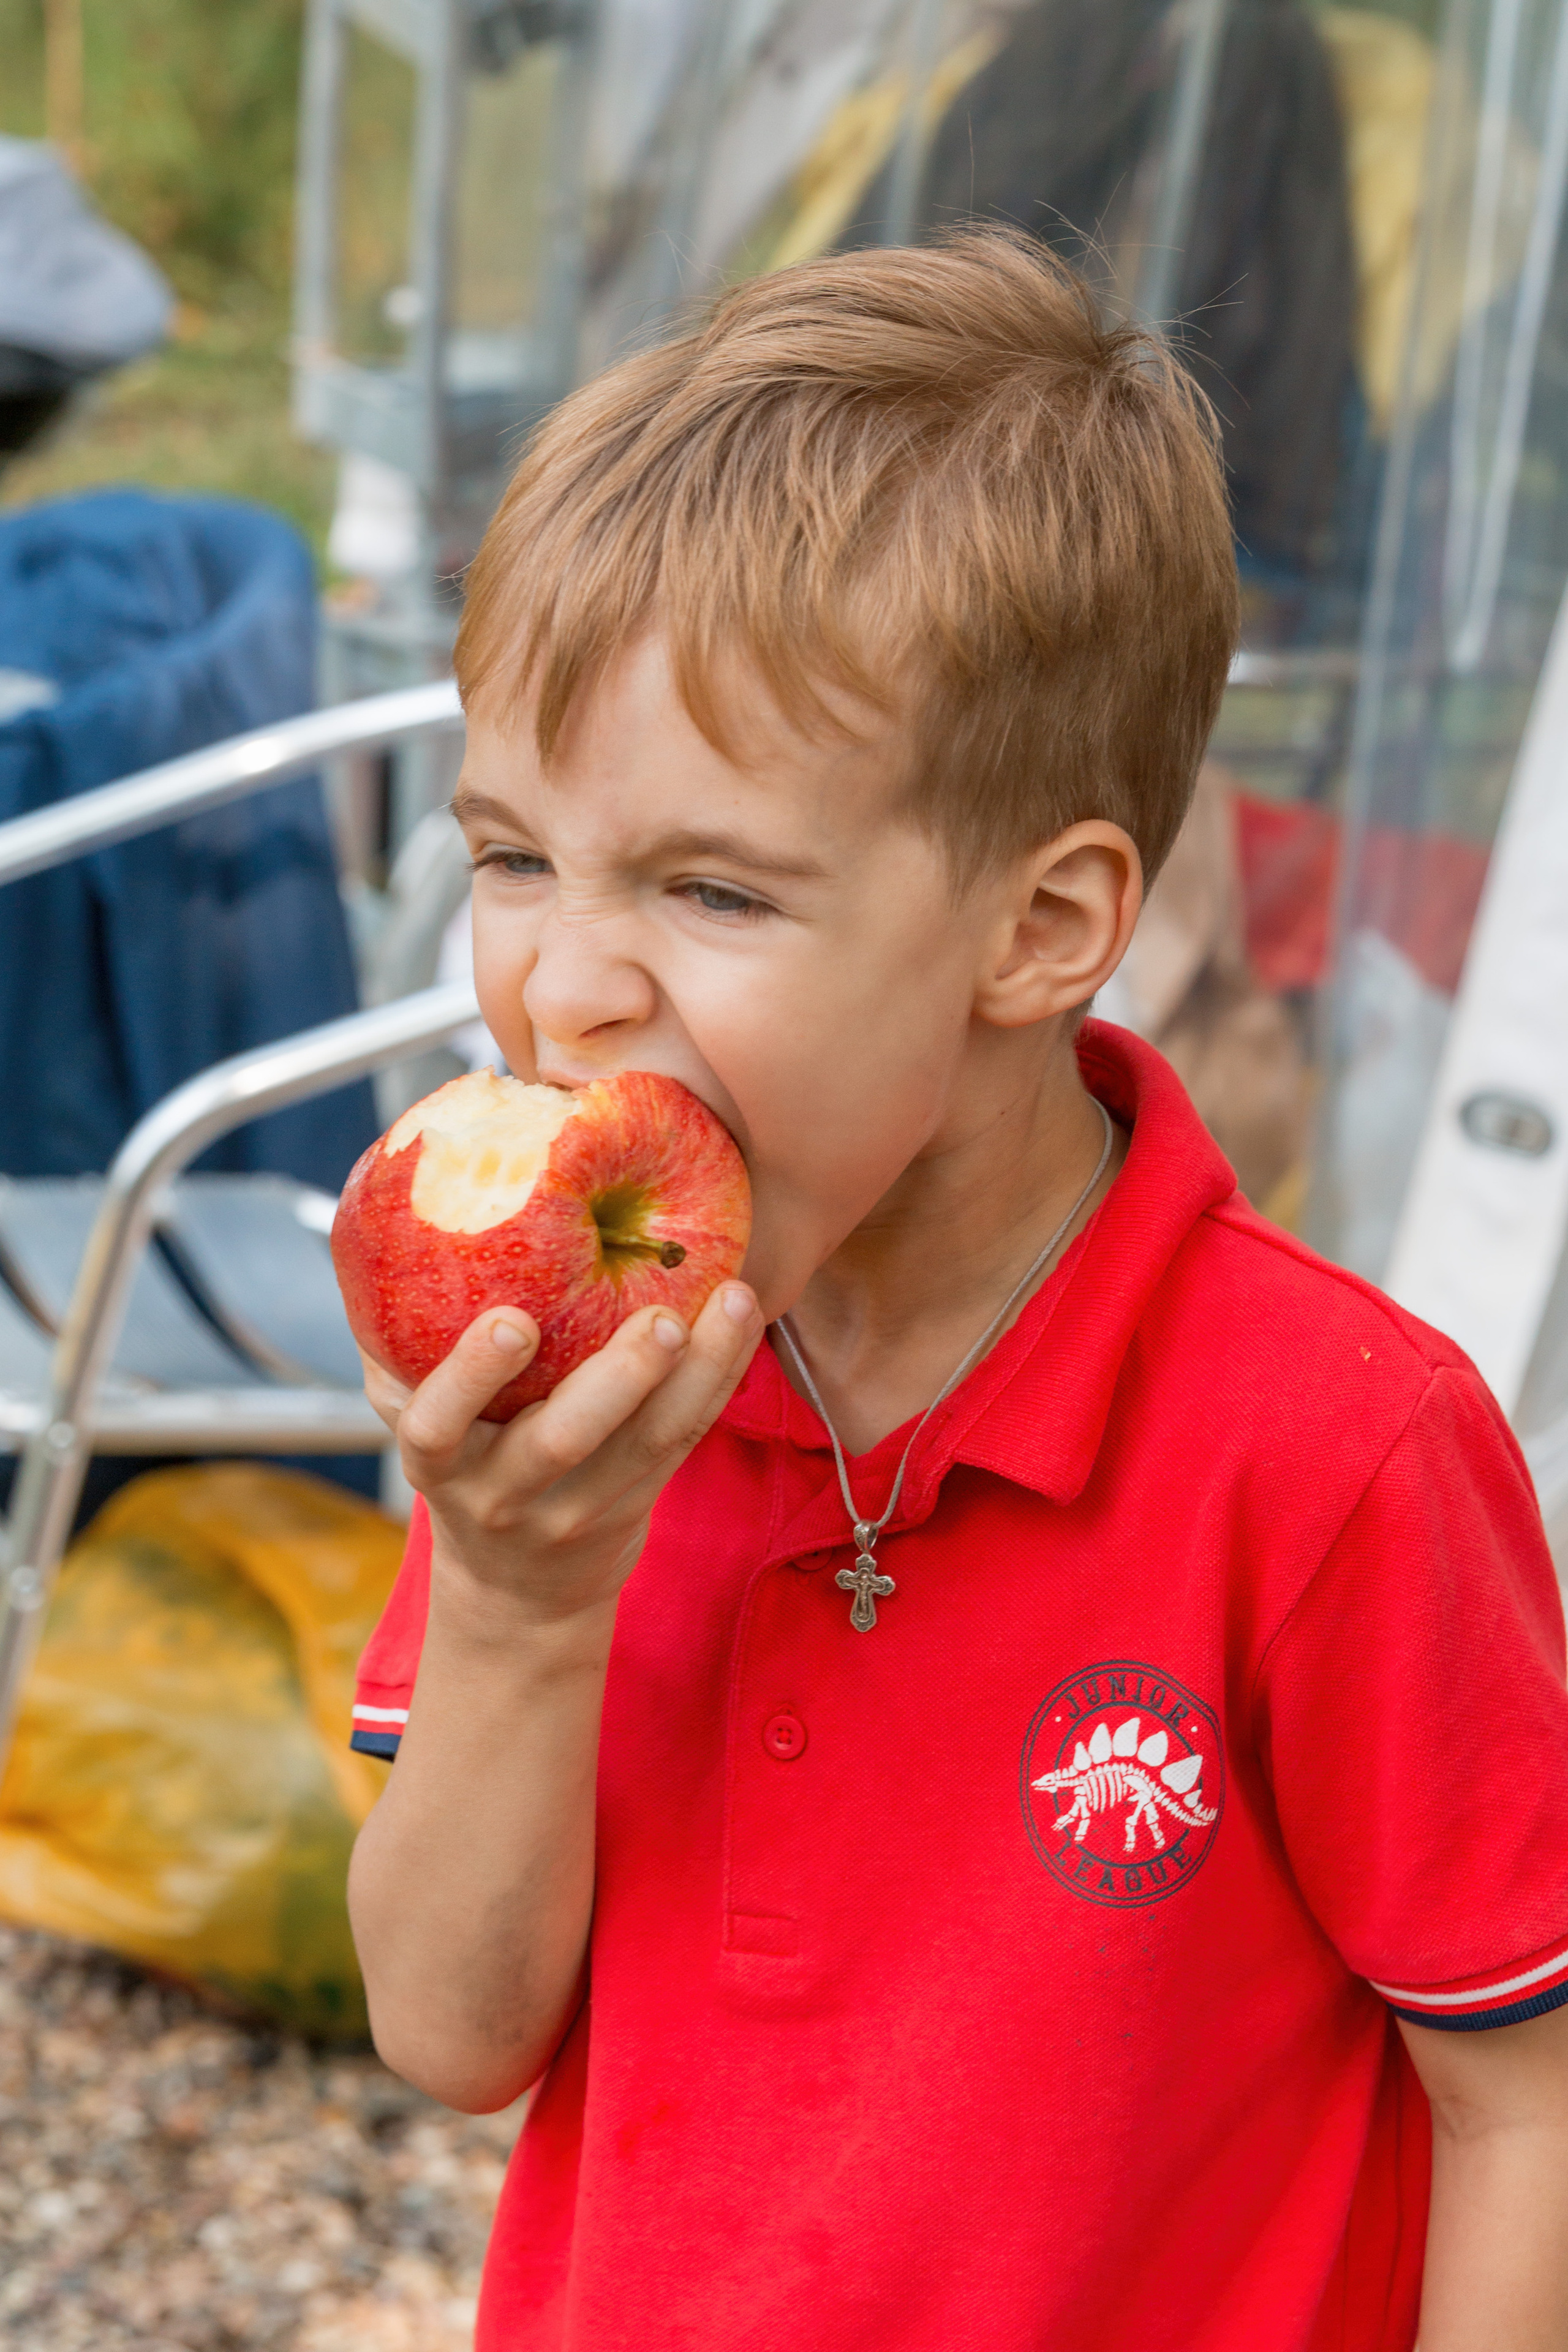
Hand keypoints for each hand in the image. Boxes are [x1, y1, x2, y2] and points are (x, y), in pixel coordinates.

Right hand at [359, 1284, 762, 1630]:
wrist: (517, 1591)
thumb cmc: (463, 1464)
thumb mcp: (417, 1421)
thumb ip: (396, 1349)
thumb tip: (376, 1226)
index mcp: (439, 1463)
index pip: (438, 1426)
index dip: (471, 1377)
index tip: (510, 1323)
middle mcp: (507, 1492)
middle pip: (563, 1441)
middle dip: (615, 1380)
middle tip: (659, 1320)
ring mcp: (581, 1503)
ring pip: (647, 1440)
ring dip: (697, 1370)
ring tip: (732, 1300)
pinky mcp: (641, 1499)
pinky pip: (686, 1438)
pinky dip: (720, 1376)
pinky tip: (740, 1316)